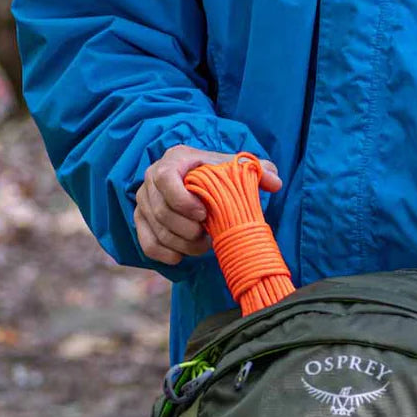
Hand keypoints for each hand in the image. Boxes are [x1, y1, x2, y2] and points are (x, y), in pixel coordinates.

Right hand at [134, 145, 282, 264]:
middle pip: (161, 211)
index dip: (182, 200)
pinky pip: (147, 244)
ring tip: (204, 245)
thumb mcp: (235, 166)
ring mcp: (142, 201)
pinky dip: (166, 254)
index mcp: (174, 160)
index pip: (166, 178)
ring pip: (157, 230)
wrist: (196, 178)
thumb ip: (257, 170)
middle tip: (208, 236)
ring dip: (181, 245)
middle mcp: (151, 178)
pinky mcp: (140, 221)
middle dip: (187, 230)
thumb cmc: (217, 172)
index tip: (204, 214)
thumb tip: (275, 182)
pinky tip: (183, 256)